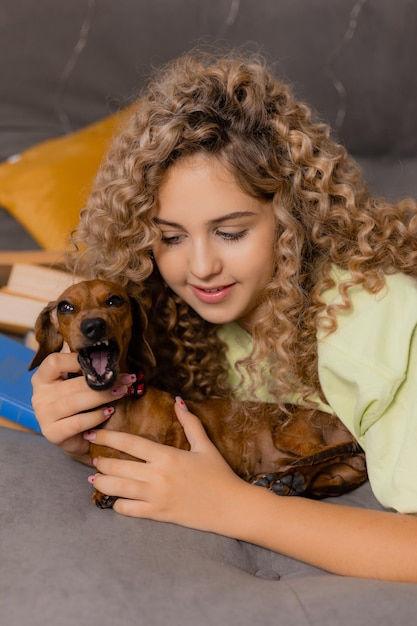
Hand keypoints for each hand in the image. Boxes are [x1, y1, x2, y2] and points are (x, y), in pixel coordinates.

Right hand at [31, 352, 132, 462]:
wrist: (77, 437)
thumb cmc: (80, 404)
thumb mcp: (78, 382)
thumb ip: (83, 366)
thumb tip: (101, 348)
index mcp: (43, 378)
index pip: (54, 361)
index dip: (77, 360)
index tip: (101, 363)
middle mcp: (39, 396)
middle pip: (71, 384)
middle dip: (102, 381)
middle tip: (124, 379)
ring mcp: (44, 416)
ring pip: (75, 402)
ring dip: (102, 396)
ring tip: (121, 392)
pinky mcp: (53, 433)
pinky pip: (78, 422)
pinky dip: (96, 416)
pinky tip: (109, 411)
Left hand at [85, 398, 249, 531]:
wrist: (231, 507)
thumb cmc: (219, 474)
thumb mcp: (205, 445)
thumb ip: (190, 422)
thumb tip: (178, 401)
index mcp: (166, 455)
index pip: (129, 442)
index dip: (107, 437)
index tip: (93, 434)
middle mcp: (157, 476)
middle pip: (117, 466)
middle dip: (100, 461)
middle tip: (94, 458)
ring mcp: (156, 497)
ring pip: (117, 488)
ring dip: (102, 482)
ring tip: (96, 477)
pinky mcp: (157, 514)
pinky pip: (128, 510)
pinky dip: (117, 504)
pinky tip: (115, 499)